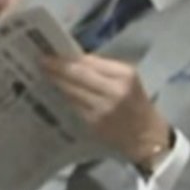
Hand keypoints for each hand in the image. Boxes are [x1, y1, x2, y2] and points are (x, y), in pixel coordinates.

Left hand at [43, 54, 171, 166]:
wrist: (148, 137)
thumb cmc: (137, 105)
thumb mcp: (128, 81)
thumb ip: (104, 70)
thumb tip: (74, 61)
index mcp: (125, 75)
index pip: (90, 62)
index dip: (68, 58)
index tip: (51, 52)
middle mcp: (114, 90)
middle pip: (78, 74)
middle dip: (57, 67)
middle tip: (41, 61)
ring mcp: (103, 108)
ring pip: (73, 90)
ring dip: (57, 82)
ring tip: (45, 74)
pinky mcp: (95, 123)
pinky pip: (74, 106)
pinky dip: (66, 97)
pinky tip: (57, 93)